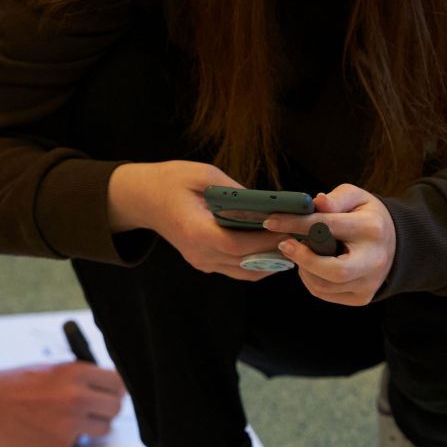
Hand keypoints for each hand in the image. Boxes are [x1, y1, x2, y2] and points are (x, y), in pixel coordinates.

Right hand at [0, 361, 126, 446]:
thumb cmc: (7, 388)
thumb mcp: (47, 371)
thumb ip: (75, 379)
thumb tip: (98, 387)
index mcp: (75, 373)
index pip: (117, 382)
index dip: (114, 389)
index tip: (111, 393)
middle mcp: (77, 397)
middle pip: (116, 407)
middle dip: (107, 409)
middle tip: (94, 410)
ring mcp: (71, 422)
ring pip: (104, 428)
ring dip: (93, 426)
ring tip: (71, 421)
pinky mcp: (62, 443)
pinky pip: (79, 442)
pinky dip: (70, 438)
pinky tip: (49, 430)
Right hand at [105, 160, 286, 280]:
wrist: (143, 198)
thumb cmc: (171, 180)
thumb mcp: (203, 174)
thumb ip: (235, 191)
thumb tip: (267, 204)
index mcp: (194, 230)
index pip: (236, 245)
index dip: (265, 240)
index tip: (289, 229)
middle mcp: (198, 253)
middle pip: (246, 262)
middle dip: (277, 251)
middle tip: (303, 238)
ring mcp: (201, 261)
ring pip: (246, 272)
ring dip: (272, 261)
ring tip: (295, 244)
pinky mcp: (204, 262)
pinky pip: (238, 270)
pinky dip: (259, 263)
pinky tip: (276, 249)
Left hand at [264, 184, 396, 305]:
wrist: (395, 245)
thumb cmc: (368, 217)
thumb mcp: (357, 198)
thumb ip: (336, 199)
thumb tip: (316, 202)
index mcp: (371, 229)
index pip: (327, 226)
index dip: (295, 224)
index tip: (271, 221)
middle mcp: (373, 260)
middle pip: (333, 271)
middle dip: (303, 259)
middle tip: (286, 245)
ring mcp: (369, 284)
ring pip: (323, 286)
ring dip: (304, 269)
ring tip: (302, 252)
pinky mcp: (361, 298)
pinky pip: (325, 294)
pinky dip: (312, 280)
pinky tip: (312, 266)